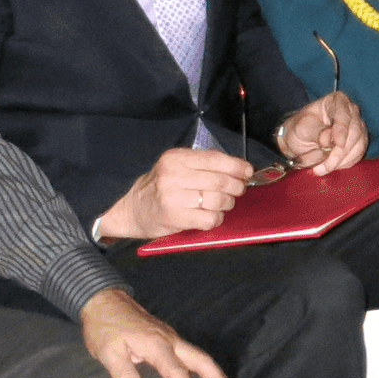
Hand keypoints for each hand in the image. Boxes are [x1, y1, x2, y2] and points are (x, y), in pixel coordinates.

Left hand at [80, 287, 236, 377]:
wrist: (105, 301)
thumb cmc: (105, 327)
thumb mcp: (107, 351)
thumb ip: (122, 373)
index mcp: (156, 345)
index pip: (175, 370)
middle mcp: (170, 340)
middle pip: (201, 360)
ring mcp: (171, 338)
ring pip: (198, 356)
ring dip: (214, 373)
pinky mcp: (167, 338)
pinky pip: (190, 353)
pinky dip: (203, 366)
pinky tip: (204, 375)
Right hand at [97, 148, 253, 239]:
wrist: (131, 210)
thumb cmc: (160, 187)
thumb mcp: (176, 167)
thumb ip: (203, 165)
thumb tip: (240, 169)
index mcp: (175, 158)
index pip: (215, 158)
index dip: (236, 166)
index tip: (247, 172)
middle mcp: (173, 175)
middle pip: (220, 181)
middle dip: (236, 187)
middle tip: (237, 191)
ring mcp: (172, 197)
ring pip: (218, 200)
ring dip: (227, 204)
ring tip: (223, 204)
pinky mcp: (174, 217)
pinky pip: (209, 218)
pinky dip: (216, 219)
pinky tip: (210, 216)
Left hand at [275, 91, 366, 175]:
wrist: (300, 141)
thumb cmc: (300, 130)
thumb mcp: (302, 128)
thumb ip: (315, 132)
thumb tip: (327, 140)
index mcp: (336, 101)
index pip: (344, 113)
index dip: (342, 129)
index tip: (337, 144)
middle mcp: (351, 112)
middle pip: (355, 131)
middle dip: (340, 151)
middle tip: (325, 165)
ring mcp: (357, 127)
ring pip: (358, 145)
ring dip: (341, 160)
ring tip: (322, 168)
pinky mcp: (359, 142)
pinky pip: (357, 154)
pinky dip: (344, 163)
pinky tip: (330, 166)